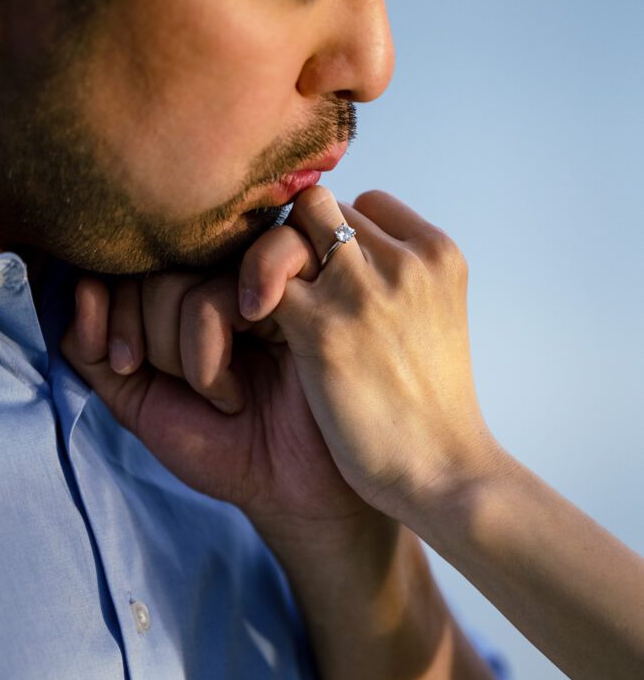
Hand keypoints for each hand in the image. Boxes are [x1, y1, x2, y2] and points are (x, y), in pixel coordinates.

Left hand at [59, 251, 391, 564]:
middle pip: (156, 274)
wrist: (288, 490)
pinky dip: (217, 340)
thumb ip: (96, 349)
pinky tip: (244, 376)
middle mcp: (226, 277)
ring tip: (229, 395)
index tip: (131, 367)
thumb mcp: (138, 399)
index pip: (127, 269)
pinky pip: (233, 284)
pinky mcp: (303, 292)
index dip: (115, 319)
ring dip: (196, 357)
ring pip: (190, 284)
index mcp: (188, 293)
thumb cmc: (222, 444)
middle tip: (196, 391)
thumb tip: (82, 288)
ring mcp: (266, 282)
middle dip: (158, 346)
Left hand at [238, 188, 504, 528]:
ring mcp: (364, 289)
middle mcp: (404, 258)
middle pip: (316, 206)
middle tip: (272, 300)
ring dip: (258, 272)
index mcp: (437, 254)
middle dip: (288, 246)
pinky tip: (240, 359)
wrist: (445, 475)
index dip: (329, 239)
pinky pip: (251, 288)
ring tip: (254, 322)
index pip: (363, 204)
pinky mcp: (323, 329)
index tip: (317, 285)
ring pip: (280, 232)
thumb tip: (346, 265)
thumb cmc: (431, 414)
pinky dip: (233, 315)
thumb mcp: (433, 326)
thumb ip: (397, 283)